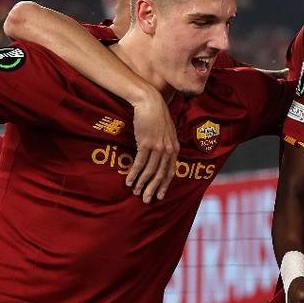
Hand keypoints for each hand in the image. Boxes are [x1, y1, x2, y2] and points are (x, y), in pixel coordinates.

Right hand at [125, 88, 177, 202]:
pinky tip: (129, 181)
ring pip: (150, 171)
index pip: (170, 171)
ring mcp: (158, 147)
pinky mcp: (146, 143)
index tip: (160, 195)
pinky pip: (140, 163)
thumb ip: (166, 144)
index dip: (165, 185)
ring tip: (135, 192)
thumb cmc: (156, 116)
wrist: (150, 102)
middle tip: (146, 199)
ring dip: (141, 183)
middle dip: (153, 189)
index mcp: (174, 148)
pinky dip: (134, 174)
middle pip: (161, 174)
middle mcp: (168, 149)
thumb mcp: (167, 131)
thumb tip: (161, 156)